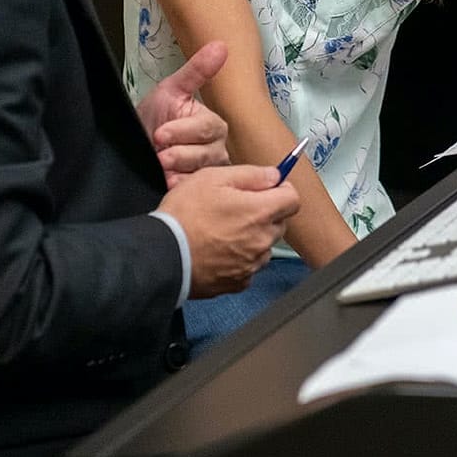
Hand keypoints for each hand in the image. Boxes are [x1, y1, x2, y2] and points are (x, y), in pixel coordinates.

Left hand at [135, 41, 229, 186]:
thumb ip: (196, 70)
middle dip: (181, 153)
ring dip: (179, 170)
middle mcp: (216, 149)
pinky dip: (179, 187)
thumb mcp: (171, 90)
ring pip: (203, 173)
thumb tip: (220, 45)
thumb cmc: (153, 117)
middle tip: (160, 154)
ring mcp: (207, 172)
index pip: (208, 129)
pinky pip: (195, 191)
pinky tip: (167, 183)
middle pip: (208, 153)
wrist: (133, 144)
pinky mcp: (196, 190)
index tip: (161, 133)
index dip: (184, 130)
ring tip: (161, 167)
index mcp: (213, 125)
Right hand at [158, 164, 302, 297]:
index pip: (293, 199)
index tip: (268, 188)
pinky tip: (219, 250)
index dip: (282, 189)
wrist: (163, 255)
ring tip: (223, 230)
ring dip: (253, 236)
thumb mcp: (212, 178)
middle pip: (280, 222)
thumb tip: (274, 176)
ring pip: (265, 245)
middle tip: (238, 207)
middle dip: (266, 212)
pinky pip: (250, 266)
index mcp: (260, 212)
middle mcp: (262, 241)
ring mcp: (252, 264)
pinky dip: (240, 257)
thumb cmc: (184, 215)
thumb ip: (250, 175)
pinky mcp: (239, 282)